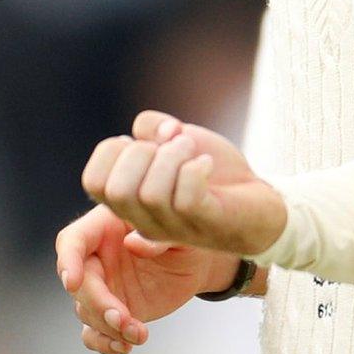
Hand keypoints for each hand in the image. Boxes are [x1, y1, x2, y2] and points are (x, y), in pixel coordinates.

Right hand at [55, 203, 238, 353]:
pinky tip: (125, 347)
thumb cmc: (182, 239)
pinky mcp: (111, 312)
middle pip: (79, 282)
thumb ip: (156, 237)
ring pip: (86, 311)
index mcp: (104, 227)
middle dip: (98, 305)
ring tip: (139, 333)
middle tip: (122, 320)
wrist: (194, 263)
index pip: (72, 240)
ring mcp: (102, 287)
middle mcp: (96, 257)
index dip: (68, 261)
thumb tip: (132, 244)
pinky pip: (94, 332)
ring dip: (108, 328)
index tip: (73, 283)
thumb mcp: (177, 234)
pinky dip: (103, 343)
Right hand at [81, 110, 288, 258]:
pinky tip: (205, 164)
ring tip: (191, 150)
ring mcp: (176, 227)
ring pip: (151, 194)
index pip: (92, 180)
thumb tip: (161, 132)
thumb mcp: (174, 138)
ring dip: (173, 157)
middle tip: (171, 145)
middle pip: (117, 190)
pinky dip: (195, 169)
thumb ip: (151, 127)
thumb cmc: (211, 171)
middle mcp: (146, 220)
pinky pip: (187, 198)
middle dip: (141, 153)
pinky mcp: (207, 225)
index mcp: (130, 201)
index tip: (144, 142)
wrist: (261, 202)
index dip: (113, 150)